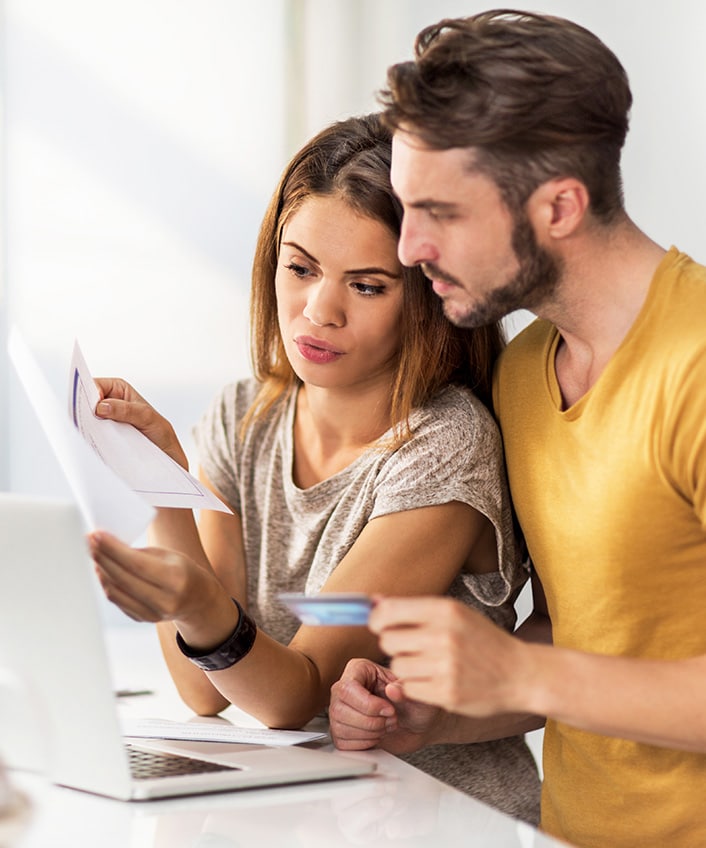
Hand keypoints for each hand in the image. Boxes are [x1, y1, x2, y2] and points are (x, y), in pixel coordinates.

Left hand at [88, 531, 235, 644]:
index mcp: (175, 579)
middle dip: (102, 556)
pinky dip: (106, 583)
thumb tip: (107, 546)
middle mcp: (164, 600)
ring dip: (101, 570)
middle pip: (122, 578)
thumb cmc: (182, 570)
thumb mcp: (169, 556)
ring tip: (94, 552)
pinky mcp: (142, 619)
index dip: (113, 549)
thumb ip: (140, 554)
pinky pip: (117, 600)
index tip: (96, 535)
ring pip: (115, 591)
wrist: (198, 600)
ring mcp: (152, 614)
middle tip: (89, 540)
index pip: (136, 563)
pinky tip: (102, 569)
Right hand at [93, 378, 187, 467]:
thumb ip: (126, 410)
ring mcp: (106, 420)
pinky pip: (93, 435)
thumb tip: (101, 407)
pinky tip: (95, 444)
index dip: (88, 393)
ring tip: (90, 434)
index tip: (89, 406)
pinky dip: (93, 439)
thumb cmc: (161, 433)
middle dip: (84, 411)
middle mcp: (110, 402)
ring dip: (88, 427)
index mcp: (118, 389)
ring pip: (88, 420)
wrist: (167, 455)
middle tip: (84, 421)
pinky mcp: (105, 436)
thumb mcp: (146, 417)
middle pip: (87, 403)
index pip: (95, 385)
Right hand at [329, 658, 441, 754]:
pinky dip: (363, 743)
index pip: (348, 687)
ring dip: (368, 733)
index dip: (368, 704)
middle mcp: (346, 688)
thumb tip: (391, 690)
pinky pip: (342, 742)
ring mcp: (340, 709)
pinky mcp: (341, 730)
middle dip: (370, 721)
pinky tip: (376, 736)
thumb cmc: (414, 704)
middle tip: (390, 719)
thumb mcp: (416, 695)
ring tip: (385, 726)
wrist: (416, 724)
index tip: (389, 710)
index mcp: (360, 669)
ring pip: (339, 727)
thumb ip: (404, 690)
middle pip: (340, 709)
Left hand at [369, 597, 528, 718]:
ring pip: (396, 666)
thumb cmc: (484, 641)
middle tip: (411, 646)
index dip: (376, 619)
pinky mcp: (446, 694)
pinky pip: (408, 688)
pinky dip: (415, 686)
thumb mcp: (455, 614)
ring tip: (427, 664)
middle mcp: (444, 636)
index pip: (389, 612)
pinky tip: (434, 680)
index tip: (379, 624)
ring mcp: (446, 666)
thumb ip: (414, 609)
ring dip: (405, 667)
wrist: (520, 673)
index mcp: (446, 610)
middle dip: (394, 644)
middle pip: (388, 640)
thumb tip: (373, 602)